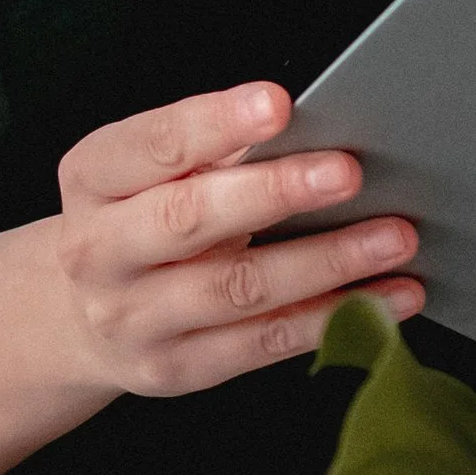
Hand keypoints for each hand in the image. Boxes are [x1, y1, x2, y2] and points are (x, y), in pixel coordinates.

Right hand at [40, 79, 420, 406]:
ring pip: (236, 288)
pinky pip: (263, 344)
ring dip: (324, 262)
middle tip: (348, 172)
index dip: (214, 123)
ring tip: (393, 237)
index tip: (278, 104)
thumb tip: (314, 134)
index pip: (151, 145)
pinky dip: (334, 317)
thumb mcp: (147, 175)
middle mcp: (99, 252)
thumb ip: (211, 154)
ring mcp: (133, 318)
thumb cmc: (138, 221)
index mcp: (92, 180)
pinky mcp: (176, 370)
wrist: (82, 316)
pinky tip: (389, 297)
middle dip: (274, 193)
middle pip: (187, 219)